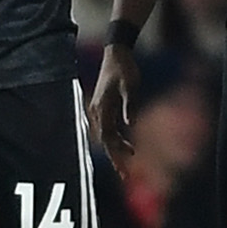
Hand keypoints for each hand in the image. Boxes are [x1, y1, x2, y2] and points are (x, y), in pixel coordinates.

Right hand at [89, 44, 139, 174]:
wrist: (116, 52)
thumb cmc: (124, 68)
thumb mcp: (130, 85)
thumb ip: (129, 104)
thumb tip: (130, 124)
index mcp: (101, 107)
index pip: (108, 138)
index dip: (116, 154)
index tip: (124, 167)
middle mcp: (96, 111)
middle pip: (105, 141)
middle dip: (115, 158)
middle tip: (126, 175)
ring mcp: (98, 110)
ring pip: (105, 136)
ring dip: (115, 150)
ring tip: (127, 164)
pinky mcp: (102, 107)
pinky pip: (107, 128)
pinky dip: (115, 139)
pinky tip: (125, 146)